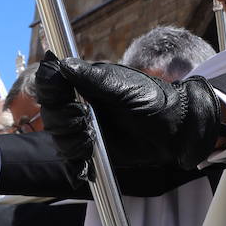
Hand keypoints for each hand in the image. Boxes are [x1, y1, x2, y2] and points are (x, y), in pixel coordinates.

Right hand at [36, 53, 223, 170]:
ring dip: (70, 140)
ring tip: (89, 142)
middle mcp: (81, 104)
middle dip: (62, 118)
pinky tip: (85, 162)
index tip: (59, 95)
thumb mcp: (123, 88)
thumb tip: (64, 63)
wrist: (176, 130)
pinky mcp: (93, 150)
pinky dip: (75, 161)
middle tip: (81, 120)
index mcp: (86, 82)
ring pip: (59, 136)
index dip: (49, 89)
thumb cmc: (154, 100)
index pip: (52, 82)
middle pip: (51, 111)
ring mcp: (86, 127)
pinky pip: (72, 157)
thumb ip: (92, 79)